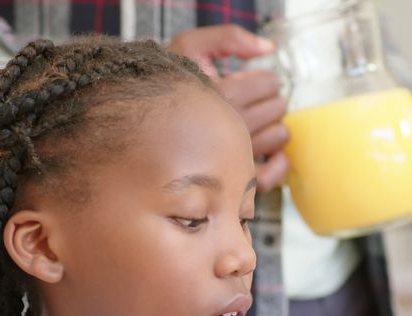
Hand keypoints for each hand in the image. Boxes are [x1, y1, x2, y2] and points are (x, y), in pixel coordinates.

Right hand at [169, 25, 288, 190]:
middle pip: (277, 108)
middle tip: (250, 102)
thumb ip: (230, 37)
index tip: (249, 83)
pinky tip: (270, 152)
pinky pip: (273, 175)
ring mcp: (234, 158)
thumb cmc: (164, 86)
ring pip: (278, 136)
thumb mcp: (189, 45)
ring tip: (253, 124)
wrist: (133, 126)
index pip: (268, 84)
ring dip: (273, 126)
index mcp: (222, 96)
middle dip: (268, 100)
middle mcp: (230, 129)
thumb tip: (267, 49)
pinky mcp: (235, 183)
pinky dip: (278, 163)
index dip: (263, 79)